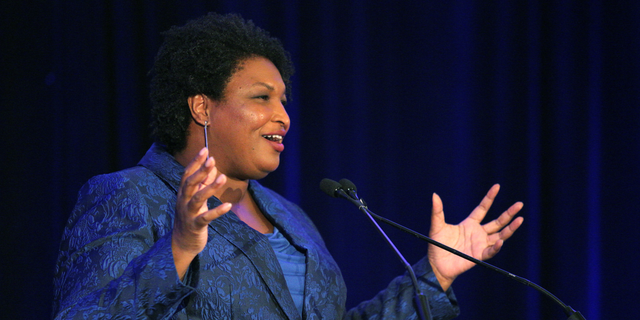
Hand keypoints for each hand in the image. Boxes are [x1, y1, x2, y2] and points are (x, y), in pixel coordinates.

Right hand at [172, 147, 230, 278]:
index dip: (195, 162)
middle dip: (200, 171)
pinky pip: (206, 217)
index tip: (205, 149)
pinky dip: (217, 211)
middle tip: (212, 160)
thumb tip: (212, 167)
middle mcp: (183, 201)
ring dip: (210, 187)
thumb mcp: (196, 199)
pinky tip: (227, 205)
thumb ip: (203, 184)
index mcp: (183, 194)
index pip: (187, 174)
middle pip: (189, 183)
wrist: (182, 243)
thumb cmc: (191, 217)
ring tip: (223, 177)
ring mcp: (188, 214)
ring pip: (197, 198)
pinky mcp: (195, 226)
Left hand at [427, 184, 523, 290]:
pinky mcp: (479, 256)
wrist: (436, 264)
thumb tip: (434, 195)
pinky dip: (496, 247)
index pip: (483, 208)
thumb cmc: (437, 245)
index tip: (497, 186)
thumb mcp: (437, 226)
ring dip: (510, 228)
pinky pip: (491, 251)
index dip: (490, 198)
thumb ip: (437, 211)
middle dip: (508, 213)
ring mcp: (480, 244)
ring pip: (500, 235)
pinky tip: (501, 241)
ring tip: (520, 219)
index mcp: (469, 224)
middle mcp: (478, 233)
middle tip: (520, 204)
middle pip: (497, 221)